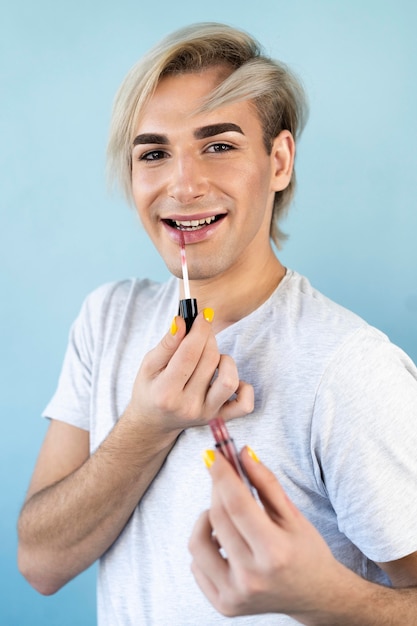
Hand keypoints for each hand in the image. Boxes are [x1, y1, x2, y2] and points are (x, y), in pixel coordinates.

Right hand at [128, 311, 253, 433]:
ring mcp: (207, 414)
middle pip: (210, 360)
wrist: (154, 422)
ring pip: (229, 380)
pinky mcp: (221, 419)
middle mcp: (188, 406)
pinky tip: (225, 376)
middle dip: (208, 339)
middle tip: (200, 333)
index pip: (189, 354)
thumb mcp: (149, 365)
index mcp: (166, 392)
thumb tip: (182, 320)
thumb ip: (167, 343)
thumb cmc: (150, 388)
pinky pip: (245, 403)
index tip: (203, 315)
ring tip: (211, 359)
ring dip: (225, 360)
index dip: (199, 330)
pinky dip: (243, 387)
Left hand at [189, 447, 345, 621]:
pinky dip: (205, 544)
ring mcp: (235, 595)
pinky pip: (196, 564)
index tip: (212, 454)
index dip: (222, 474)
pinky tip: (224, 540)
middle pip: (216, 517)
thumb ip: (265, 482)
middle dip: (217, 488)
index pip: (236, 504)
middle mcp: (252, 577)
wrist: (315, 596)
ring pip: (198, 541)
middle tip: (223, 475)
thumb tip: (242, 453)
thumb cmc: (306, 551)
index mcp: (275, 552)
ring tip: (227, 515)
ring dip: (206, 518)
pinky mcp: (223, 605)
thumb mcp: (292, 514)